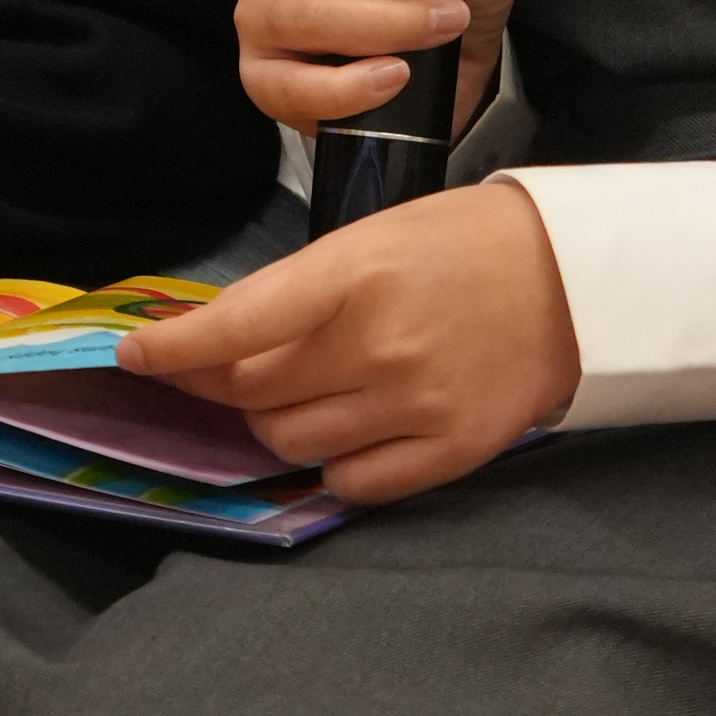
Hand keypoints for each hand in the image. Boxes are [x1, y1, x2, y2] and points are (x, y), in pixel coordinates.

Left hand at [117, 181, 577, 502]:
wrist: (579, 278)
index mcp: (358, 273)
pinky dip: (330, 461)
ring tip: (300, 392)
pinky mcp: (449, 450)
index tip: (136, 355)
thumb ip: (301, 288)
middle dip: (219, 383)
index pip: (236, 325)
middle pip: (253, 392)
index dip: (174, 348)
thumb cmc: (466, 243)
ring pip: (290, 441)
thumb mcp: (377, 234)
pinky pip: (349, 480)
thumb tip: (217, 340)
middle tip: (219, 370)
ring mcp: (415, 403)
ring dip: (274, 421)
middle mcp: (380, 343)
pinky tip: (346, 428)